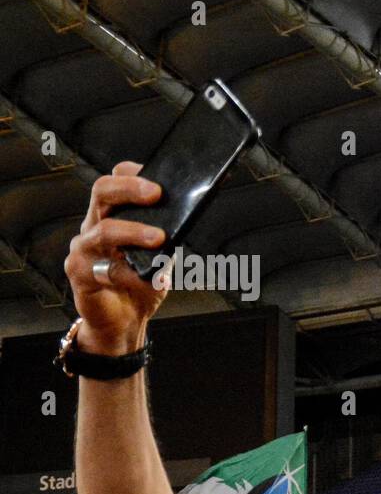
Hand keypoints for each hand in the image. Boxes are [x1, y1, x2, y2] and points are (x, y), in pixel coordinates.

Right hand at [66, 161, 171, 353]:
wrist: (124, 319)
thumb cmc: (141, 283)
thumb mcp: (161, 256)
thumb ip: (168, 237)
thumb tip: (188, 218)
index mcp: (112, 215)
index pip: (115, 182)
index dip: (132, 174)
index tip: (158, 176)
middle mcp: (94, 226)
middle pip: (103, 192)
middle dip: (130, 188)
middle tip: (157, 193)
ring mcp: (84, 248)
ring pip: (103, 229)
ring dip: (134, 231)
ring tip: (159, 238)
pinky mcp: (79, 272)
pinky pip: (103, 268)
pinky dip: (128, 273)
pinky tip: (146, 277)